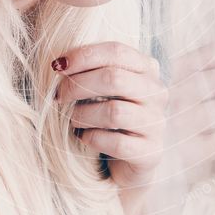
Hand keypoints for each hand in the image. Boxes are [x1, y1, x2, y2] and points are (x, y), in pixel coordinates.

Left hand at [52, 42, 166, 214]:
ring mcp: (157, 123)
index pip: (116, 51)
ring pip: (114, 112)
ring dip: (83, 115)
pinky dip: (93, 139)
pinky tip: (84, 139)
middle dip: (78, 85)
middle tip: (58, 97)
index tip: (57, 66)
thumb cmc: (105, 117)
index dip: (84, 56)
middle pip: (114, 78)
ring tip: (72, 121)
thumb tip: (58, 65)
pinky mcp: (152, 152)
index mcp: (147, 68)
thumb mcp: (101, 89)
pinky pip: (118, 143)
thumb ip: (88, 71)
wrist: (124, 163)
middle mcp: (157, 93)